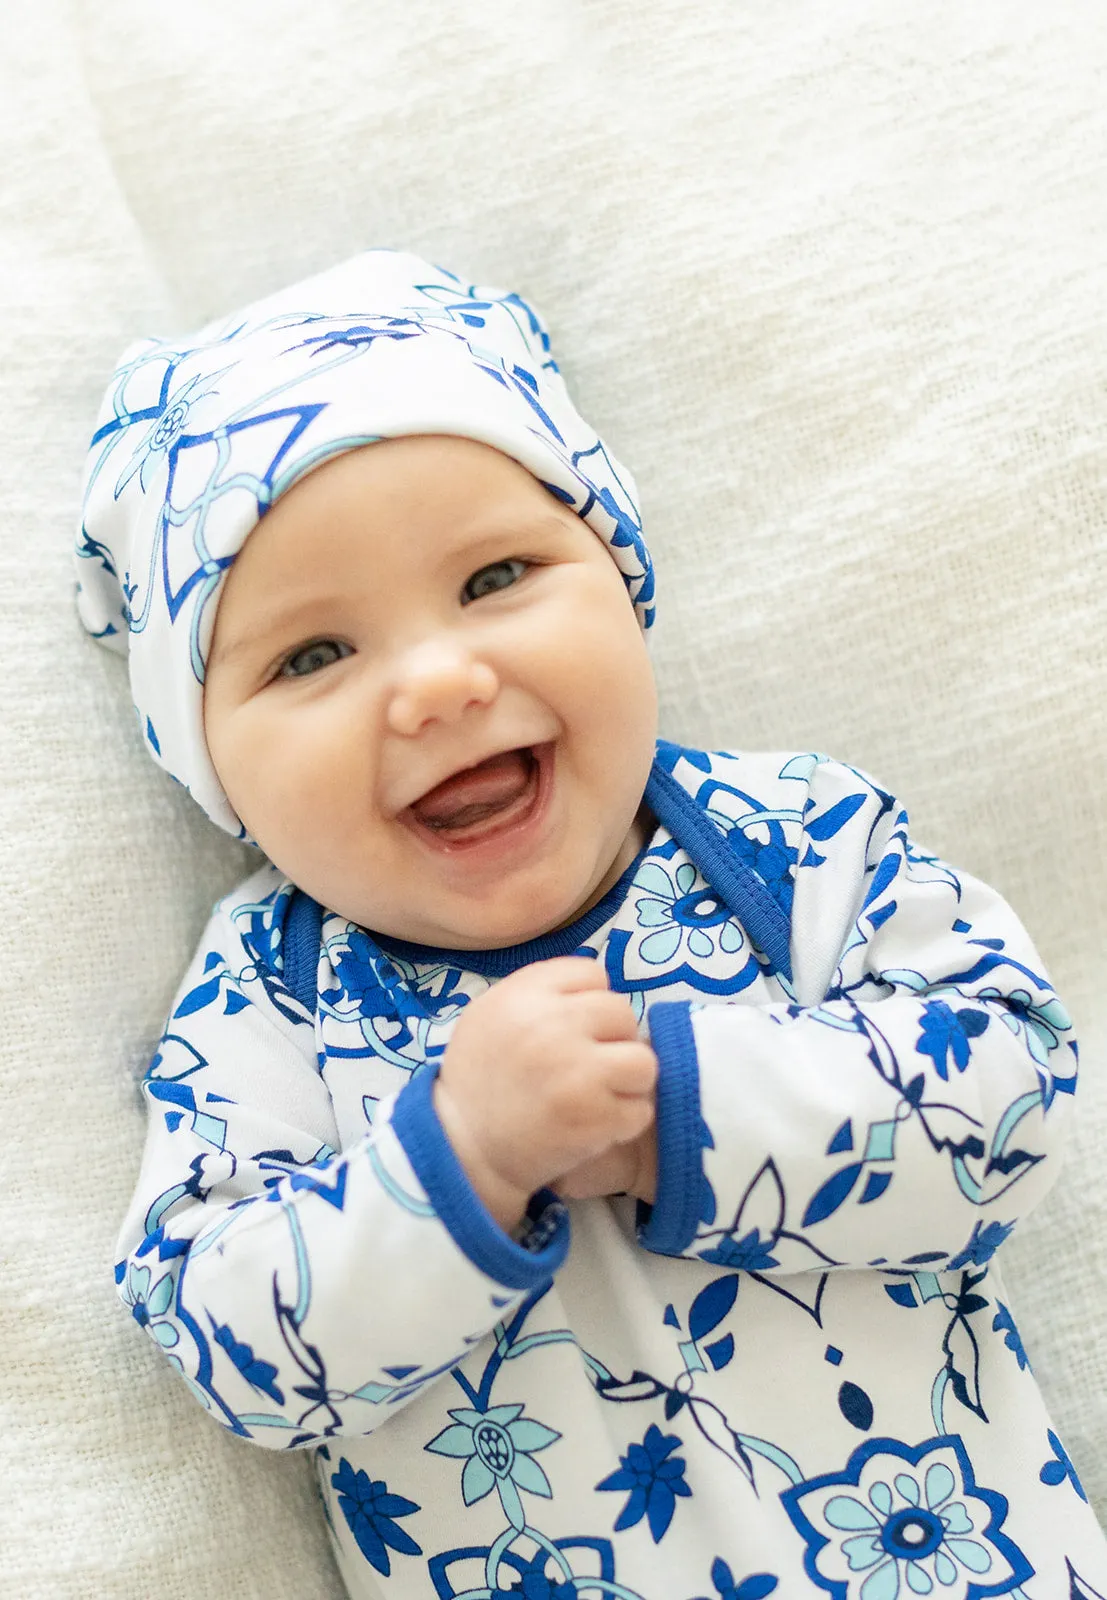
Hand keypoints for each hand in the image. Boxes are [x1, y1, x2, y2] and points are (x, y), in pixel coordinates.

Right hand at [434, 957, 656, 1230]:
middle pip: (621, 1013)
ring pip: (642, 1060)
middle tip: (589, 1066)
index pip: (592, 973)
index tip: (574, 1029)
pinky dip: (625, 1120)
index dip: (589, 1001)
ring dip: (628, 1080)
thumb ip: (538, 991)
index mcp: (524, 995)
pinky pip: (640, 1108)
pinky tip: (596, 1124)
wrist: (464, 1148)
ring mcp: (577, 1071)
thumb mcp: (490, 1014)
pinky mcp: (594, 1116)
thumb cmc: (478, 1079)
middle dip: (612, 1039)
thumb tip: (597, 983)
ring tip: (602, 1094)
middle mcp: (552, 1026)